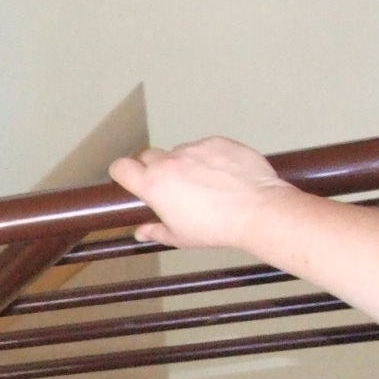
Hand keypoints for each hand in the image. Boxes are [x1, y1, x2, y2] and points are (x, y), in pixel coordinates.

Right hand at [108, 137, 293, 250]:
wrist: (257, 210)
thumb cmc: (216, 228)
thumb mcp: (180, 236)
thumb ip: (156, 231)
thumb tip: (141, 232)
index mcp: (153, 185)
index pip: (120, 167)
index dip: (122, 172)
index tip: (130, 178)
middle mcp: (169, 162)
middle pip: (148, 156)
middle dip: (155, 168)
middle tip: (172, 185)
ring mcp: (194, 149)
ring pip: (180, 151)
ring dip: (185, 162)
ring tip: (206, 182)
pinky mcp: (218, 142)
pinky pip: (205, 146)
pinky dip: (209, 157)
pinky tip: (223, 174)